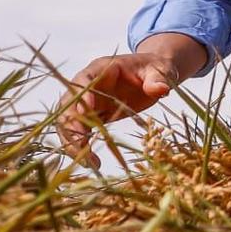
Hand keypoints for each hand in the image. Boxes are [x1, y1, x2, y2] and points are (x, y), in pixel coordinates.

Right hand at [59, 51, 178, 167]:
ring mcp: (88, 102)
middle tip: (82, 146)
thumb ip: (157, 78)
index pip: (84, 80)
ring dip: (74, 142)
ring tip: (89, 163)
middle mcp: (88, 85)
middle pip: (69, 105)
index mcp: (101, 69)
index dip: (82, 95)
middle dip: (72, 126)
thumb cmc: (154, 68)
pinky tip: (92, 162)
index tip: (85, 111)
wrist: (153, 73)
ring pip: (69, 122)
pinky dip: (83, 146)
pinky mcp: (94, 115)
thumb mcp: (159, 69)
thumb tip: (161, 89)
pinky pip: (81, 131)